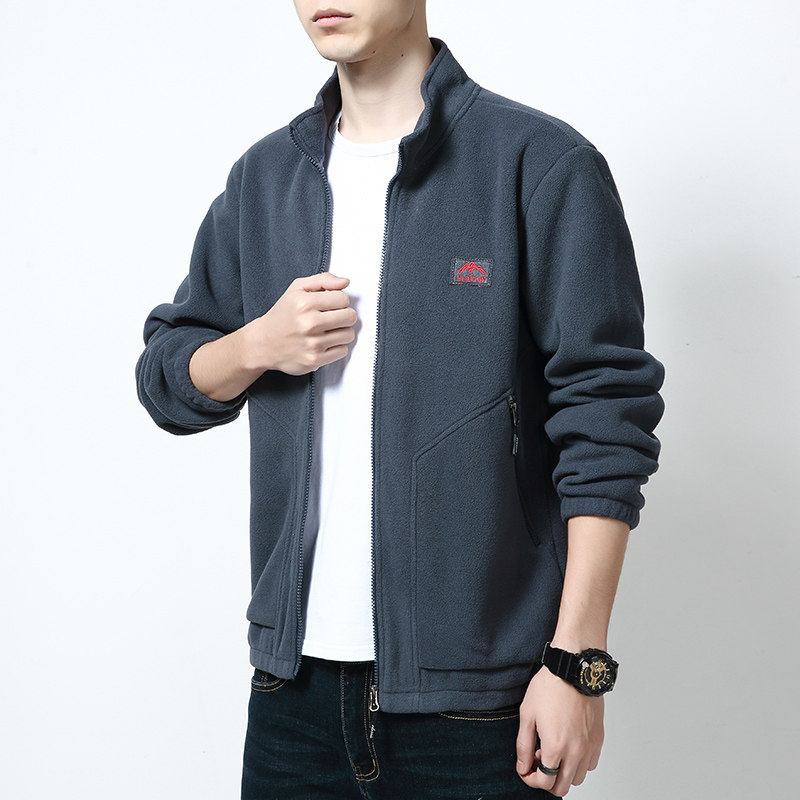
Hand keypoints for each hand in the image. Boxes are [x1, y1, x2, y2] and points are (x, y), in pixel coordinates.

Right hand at [242, 272, 356, 374]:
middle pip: (350, 316)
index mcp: (305, 303)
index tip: (331, 305)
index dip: (339, 301)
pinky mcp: (315, 360)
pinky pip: (342, 351)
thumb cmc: (282, 315)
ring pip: (349, 335)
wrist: (263, 343)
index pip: (343, 298)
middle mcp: (309, 323)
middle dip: (344, 316)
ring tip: (327, 331)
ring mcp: (313, 343)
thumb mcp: (297, 289)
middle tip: (332, 318)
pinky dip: (336, 347)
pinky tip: (324, 343)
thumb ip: (323, 280)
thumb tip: (346, 282)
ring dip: (341, 332)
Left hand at [515, 666, 603, 795]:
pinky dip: (579, 763)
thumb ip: (524, 745)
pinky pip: (591, 764)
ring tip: (553, 750)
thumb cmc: (550, 687)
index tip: (526, 771)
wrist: (573, 669)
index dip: (531, 780)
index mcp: (555, 747)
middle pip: (562, 787)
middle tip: (538, 761)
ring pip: (578, 778)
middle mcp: (576, 751)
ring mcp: (589, 746)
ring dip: (563, 772)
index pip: (544, 782)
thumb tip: (522, 767)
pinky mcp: (598, 738)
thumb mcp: (527, 714)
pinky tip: (568, 745)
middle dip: (546, 780)